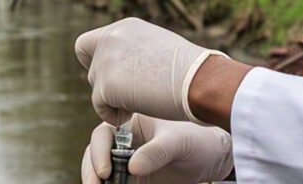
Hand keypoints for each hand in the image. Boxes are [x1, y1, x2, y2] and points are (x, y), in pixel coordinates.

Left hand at [74, 17, 223, 124]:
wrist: (201, 80)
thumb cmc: (191, 70)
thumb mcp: (158, 48)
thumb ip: (135, 52)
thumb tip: (123, 69)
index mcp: (124, 27)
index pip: (87, 44)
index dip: (96, 63)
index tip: (116, 76)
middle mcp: (111, 38)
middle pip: (91, 70)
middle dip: (108, 86)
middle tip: (135, 95)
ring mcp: (106, 60)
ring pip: (96, 90)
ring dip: (115, 102)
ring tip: (142, 103)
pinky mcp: (106, 85)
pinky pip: (101, 109)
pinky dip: (115, 116)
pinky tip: (137, 113)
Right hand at [81, 114, 233, 183]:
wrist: (211, 159)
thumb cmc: (196, 140)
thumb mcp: (179, 143)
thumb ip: (157, 152)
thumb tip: (132, 167)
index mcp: (129, 124)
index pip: (103, 135)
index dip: (99, 152)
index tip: (105, 172)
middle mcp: (123, 143)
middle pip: (95, 156)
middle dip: (91, 172)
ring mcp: (126, 162)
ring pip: (101, 174)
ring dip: (96, 182)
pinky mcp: (134, 180)